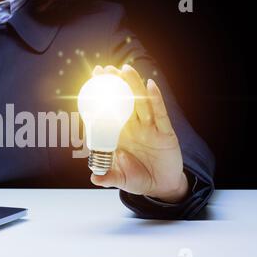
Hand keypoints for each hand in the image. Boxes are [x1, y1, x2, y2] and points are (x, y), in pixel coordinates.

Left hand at [90, 64, 188, 203]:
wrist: (162, 187)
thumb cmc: (139, 179)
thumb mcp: (121, 179)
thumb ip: (108, 177)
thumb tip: (94, 178)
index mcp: (120, 135)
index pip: (108, 111)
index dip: (101, 97)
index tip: (92, 80)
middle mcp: (134, 127)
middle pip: (123, 101)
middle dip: (114, 84)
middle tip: (105, 69)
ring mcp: (149, 128)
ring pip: (140, 102)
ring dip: (132, 85)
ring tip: (124, 69)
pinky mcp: (165, 133)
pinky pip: (160, 113)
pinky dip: (155, 99)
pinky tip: (150, 84)